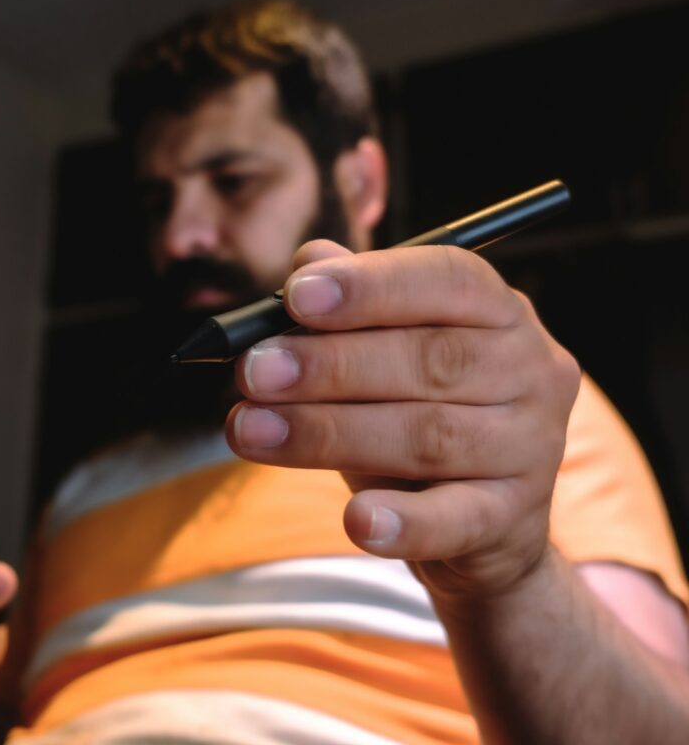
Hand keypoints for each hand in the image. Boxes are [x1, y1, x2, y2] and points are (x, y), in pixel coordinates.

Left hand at [225, 240, 580, 600]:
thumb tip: (308, 259)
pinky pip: (457, 520)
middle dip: (329, 365)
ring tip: (251, 431)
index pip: (447, 279)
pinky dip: (405, 522)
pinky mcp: (512, 518)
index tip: (296, 295)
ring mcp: (531, 448)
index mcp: (499, 311)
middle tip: (253, 372)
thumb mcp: (387, 349)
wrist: (479, 519)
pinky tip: (356, 521)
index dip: (370, 284)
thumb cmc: (419, 410)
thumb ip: (352, 304)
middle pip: (430, 360)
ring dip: (328, 433)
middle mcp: (529, 370)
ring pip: (427, 436)